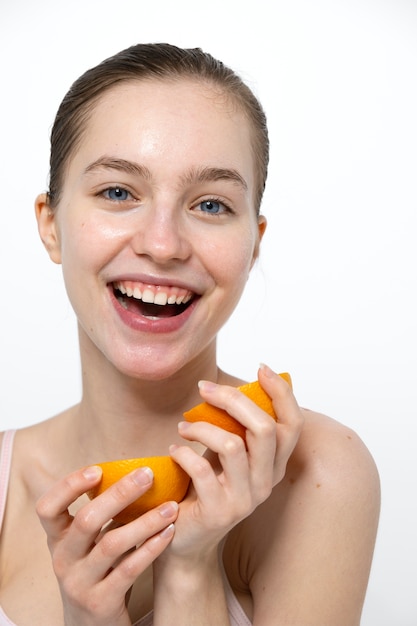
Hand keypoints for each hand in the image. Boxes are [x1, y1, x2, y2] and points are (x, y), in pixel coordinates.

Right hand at [36, 465, 177, 625]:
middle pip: (87, 520)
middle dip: (120, 493)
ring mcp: (79, 583)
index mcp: (58, 540)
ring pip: (112, 544)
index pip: (47, 508)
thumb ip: (101, 516)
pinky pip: (129, 570)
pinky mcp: (100, 603)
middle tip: (148, 474)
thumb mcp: (86, 545)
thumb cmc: (95, 572)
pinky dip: (151, 548)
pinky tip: (168, 533)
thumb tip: (135, 473)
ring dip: (145, 522)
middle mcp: (63, 560)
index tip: (97, 469)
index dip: (69, 486)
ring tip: (171, 507)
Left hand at [166, 364, 303, 559]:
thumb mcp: (228, 455)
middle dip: (233, 400)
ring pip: (233, 446)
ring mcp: (245, 499)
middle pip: (265, 428)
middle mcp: (267, 481)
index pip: (293, 424)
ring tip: (183, 426)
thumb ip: (237, 428)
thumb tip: (231, 388)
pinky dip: (184, 453)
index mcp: (274, 464)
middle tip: (203, 389)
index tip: (261, 368)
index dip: (281, 393)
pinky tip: (174, 450)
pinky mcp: (219, 511)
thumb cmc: (207, 487)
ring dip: (202, 427)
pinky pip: (202, 471)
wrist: (188, 538)